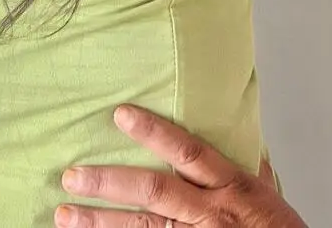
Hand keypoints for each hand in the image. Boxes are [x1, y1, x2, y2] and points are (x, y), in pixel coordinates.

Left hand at [55, 103, 309, 226]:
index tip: (120, 114)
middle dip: (109, 183)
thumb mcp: (267, 191)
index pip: (188, 152)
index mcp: (232, 187)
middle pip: (154, 193)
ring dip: (99, 222)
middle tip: (71, 175)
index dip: (154, 132)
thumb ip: (247, 162)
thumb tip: (235, 127)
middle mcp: (211, 213)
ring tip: (65, 213)